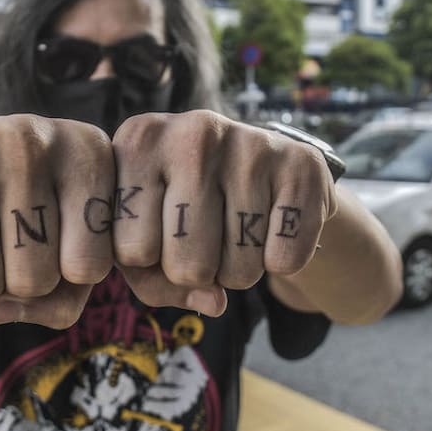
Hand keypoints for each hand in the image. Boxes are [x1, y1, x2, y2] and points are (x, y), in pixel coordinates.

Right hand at [0, 115, 115, 327]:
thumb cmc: (31, 211)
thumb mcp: (69, 247)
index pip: (91, 268)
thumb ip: (62, 301)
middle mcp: (30, 139)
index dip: (72, 275)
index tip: (65, 240)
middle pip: (35, 280)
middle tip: (11, 237)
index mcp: (87, 151)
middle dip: (21, 281)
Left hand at [111, 110, 337, 316]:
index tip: (159, 231)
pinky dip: (281, 261)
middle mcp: (191, 129)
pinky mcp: (301, 163)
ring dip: (238, 270)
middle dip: (196, 272)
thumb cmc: (185, 206)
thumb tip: (213, 301)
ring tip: (237, 229)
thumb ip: (151, 281)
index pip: (130, 252)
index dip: (148, 262)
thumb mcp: (147, 234)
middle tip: (205, 237)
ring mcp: (249, 141)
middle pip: (184, 265)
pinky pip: (284, 260)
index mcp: (138, 141)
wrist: (262, 165)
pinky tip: (273, 225)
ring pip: (237, 270)